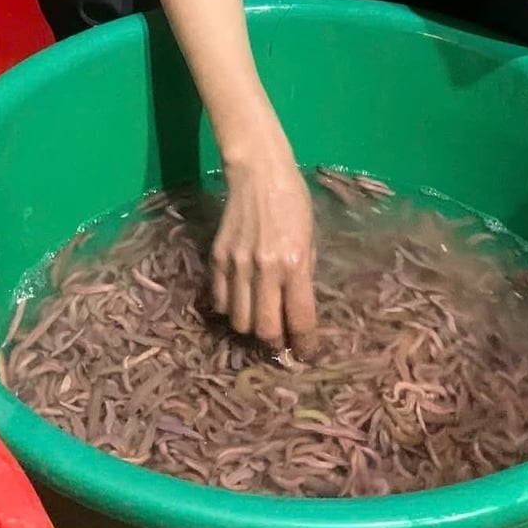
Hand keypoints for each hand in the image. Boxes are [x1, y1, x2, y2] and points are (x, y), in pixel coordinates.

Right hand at [211, 148, 318, 356]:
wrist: (258, 173)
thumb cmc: (294, 202)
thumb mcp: (310, 239)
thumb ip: (303, 276)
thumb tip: (298, 310)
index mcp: (294, 263)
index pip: (300, 319)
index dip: (304, 344)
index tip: (306, 354)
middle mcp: (265, 269)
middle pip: (265, 329)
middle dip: (275, 344)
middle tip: (281, 343)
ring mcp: (237, 265)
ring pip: (239, 321)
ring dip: (251, 328)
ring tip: (259, 323)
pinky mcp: (217, 258)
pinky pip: (220, 300)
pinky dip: (230, 309)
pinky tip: (240, 302)